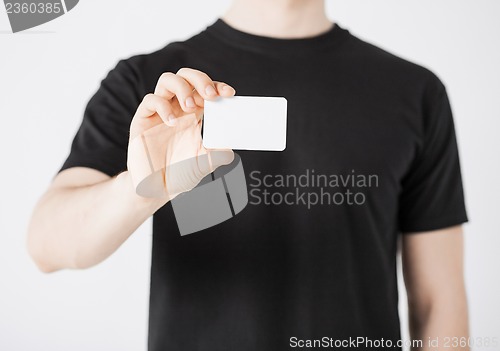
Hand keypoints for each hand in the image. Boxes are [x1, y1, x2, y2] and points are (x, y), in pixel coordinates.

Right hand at [127, 68, 235, 198]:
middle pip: (186, 76)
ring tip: (190, 107)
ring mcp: (159, 112)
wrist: (157, 190)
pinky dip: (163, 106)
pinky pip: (150, 100)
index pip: (205, 90)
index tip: (229, 93)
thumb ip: (218, 155)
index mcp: (194, 115)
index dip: (217, 86)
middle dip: (200, 80)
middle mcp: (176, 109)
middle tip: (210, 95)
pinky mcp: (143, 120)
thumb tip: (231, 149)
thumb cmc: (180, 174)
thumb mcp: (204, 164)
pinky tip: (172, 123)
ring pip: (167, 80)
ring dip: (182, 88)